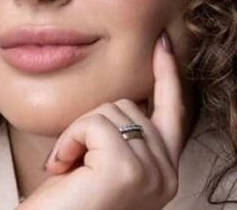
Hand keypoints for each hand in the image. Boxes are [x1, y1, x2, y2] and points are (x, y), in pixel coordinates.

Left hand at [17, 30, 187, 209]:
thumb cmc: (66, 207)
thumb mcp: (101, 167)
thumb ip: (123, 138)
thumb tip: (130, 99)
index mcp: (164, 176)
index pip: (173, 114)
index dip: (168, 77)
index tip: (163, 44)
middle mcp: (166, 176)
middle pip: (131, 106)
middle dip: (91, 123)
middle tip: (73, 164)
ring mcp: (151, 174)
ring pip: (110, 110)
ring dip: (77, 134)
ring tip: (69, 172)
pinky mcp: (126, 170)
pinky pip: (93, 123)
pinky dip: (70, 140)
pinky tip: (63, 170)